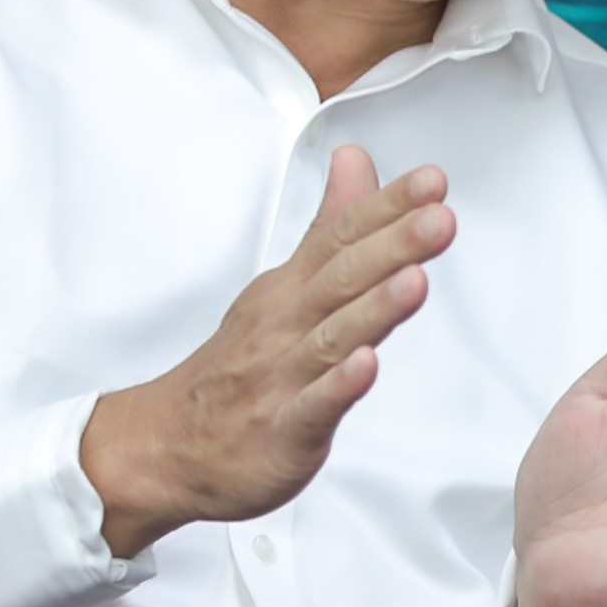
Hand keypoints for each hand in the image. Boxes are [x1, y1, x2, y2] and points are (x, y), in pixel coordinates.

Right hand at [80, 147, 453, 557]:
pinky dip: (340, 386)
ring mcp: (283, 377)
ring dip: (375, 308)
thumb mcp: (285, 284)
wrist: (168, 446)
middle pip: (342, 278)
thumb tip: (356, 161)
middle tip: (438, 217)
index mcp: (292, 289)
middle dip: (393, 245)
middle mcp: (288, 325)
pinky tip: (367, 366)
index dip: (388, 207)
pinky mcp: (283, 429)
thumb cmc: (237, 365)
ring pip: (333, 337)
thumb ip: (331, 223)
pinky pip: (313, 406)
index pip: (342, 236)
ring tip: (415, 280)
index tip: (431, 181)